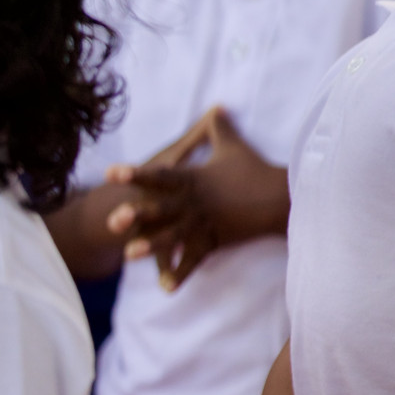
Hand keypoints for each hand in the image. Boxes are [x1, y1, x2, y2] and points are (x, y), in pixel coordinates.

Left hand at [103, 107, 286, 291]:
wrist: (284, 196)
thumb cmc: (255, 169)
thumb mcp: (234, 146)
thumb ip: (217, 128)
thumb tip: (217, 105)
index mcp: (192, 179)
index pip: (159, 176)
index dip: (134, 173)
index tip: (109, 172)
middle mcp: (195, 202)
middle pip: (162, 209)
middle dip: (138, 215)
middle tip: (112, 221)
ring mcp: (205, 223)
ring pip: (174, 236)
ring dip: (152, 246)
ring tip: (128, 254)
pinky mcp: (216, 240)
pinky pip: (196, 259)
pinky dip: (181, 272)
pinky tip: (163, 288)